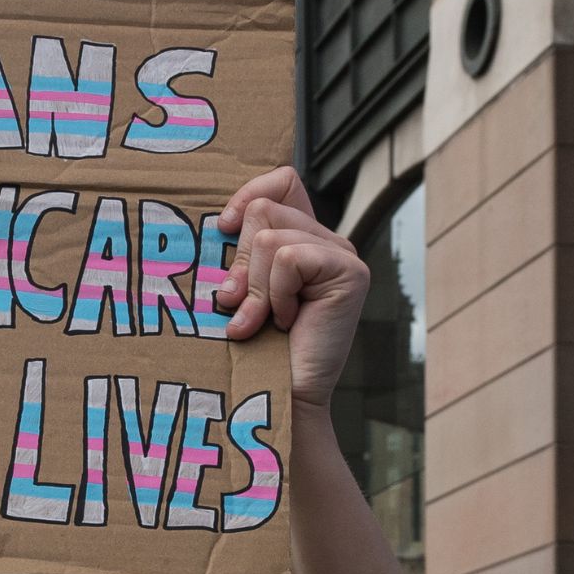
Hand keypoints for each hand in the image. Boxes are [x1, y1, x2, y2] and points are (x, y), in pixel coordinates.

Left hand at [215, 166, 370, 412]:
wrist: (275, 392)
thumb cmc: (251, 345)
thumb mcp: (240, 286)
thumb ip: (241, 251)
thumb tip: (223, 224)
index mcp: (303, 236)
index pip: (282, 181)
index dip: (249, 194)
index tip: (225, 229)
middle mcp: (328, 239)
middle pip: (264, 210)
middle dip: (241, 263)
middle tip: (242, 305)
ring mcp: (343, 254)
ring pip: (271, 238)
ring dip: (256, 287)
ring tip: (262, 320)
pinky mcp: (351, 272)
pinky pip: (290, 259)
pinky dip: (277, 294)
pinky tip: (287, 322)